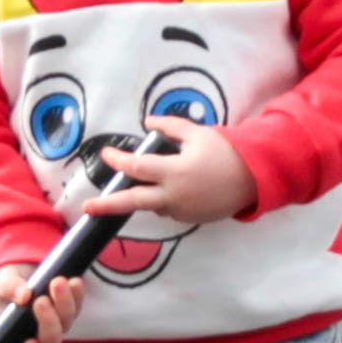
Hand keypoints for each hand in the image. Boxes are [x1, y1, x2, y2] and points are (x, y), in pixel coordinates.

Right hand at [0, 262, 85, 342]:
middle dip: (48, 321)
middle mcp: (39, 337)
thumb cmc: (7, 284)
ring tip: (57, 282)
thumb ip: (9, 288)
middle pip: (50, 340)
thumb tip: (24, 296)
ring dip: (64, 303)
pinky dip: (76, 294)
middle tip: (41, 301)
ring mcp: (58, 324)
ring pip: (66, 322)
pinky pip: (77, 305)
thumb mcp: (2, 282)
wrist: (23, 269)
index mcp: (16, 339)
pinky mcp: (70, 309)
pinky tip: (73, 282)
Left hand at [86, 113, 258, 228]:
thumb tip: (147, 122)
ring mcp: (180, 211)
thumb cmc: (226, 152)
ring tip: (151, 180)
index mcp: (174, 171)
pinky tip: (178, 186)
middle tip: (87, 208)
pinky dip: (165, 198)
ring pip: (152, 205)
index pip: (136, 167)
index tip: (106, 155)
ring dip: (145, 194)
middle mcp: (173, 196)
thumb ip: (170, 127)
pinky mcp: (188, 220)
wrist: (254, 179)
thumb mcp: (198, 134)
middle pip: (132, 202)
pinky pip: (168, 209)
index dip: (117, 161)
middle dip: (107, 205)